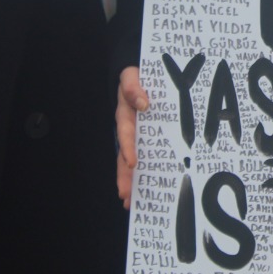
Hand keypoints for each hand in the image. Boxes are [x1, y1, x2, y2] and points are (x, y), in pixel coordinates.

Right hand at [116, 65, 150, 207]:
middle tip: (126, 196)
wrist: (138, 72)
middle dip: (125, 176)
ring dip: (132, 180)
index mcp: (126, 113)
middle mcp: (129, 128)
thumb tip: (143, 103)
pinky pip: (145, 156)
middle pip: (124, 155)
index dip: (128, 148)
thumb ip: (133, 87)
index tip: (132, 163)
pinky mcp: (146, 136)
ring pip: (131, 160)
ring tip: (131, 201)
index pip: (126, 133)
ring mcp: (137, 134)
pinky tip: (148, 189)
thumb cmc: (136, 76)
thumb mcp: (131, 76)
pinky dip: (145, 172)